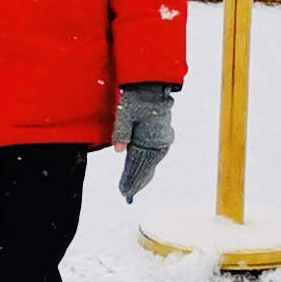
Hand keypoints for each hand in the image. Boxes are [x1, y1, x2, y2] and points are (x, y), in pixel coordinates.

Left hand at [111, 84, 176, 200]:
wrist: (153, 87)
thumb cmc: (137, 98)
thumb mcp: (126, 113)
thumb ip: (121, 132)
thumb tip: (118, 151)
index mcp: (150, 139)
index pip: (138, 165)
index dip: (130, 179)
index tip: (123, 192)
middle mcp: (159, 143)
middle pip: (146, 168)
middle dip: (136, 181)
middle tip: (127, 194)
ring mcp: (162, 141)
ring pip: (151, 163)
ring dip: (142, 174)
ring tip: (134, 186)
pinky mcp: (163, 137)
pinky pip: (154, 156)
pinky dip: (147, 164)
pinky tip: (143, 170)